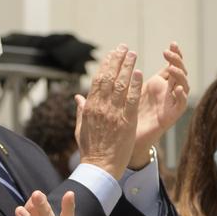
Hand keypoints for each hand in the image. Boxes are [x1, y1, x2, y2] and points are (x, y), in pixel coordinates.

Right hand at [75, 45, 142, 178]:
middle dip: (117, 60)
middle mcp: (101, 107)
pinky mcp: (126, 121)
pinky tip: (139, 73)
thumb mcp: (81, 129)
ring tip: (133, 54)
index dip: (105, 65)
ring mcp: (113, 114)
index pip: (97, 81)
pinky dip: (135, 85)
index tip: (112, 55)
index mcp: (90, 108)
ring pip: (120, 85)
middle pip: (108, 78)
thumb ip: (81, 111)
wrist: (100, 167)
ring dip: (127, 67)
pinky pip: (131, 99)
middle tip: (124, 48)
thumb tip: (77, 97)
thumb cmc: (90, 150)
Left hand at [130, 43, 188, 168]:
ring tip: (172, 66)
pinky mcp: (171, 116)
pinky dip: (181, 95)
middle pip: (179, 72)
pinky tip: (177, 88)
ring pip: (183, 85)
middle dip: (177, 60)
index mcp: (157, 85)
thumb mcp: (125, 92)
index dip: (174, 55)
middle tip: (170, 51)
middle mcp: (166, 92)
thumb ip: (126, 78)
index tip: (172, 43)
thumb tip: (123, 58)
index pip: (170, 66)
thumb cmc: (125, 116)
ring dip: (180, 74)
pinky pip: (180, 104)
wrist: (126, 140)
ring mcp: (170, 103)